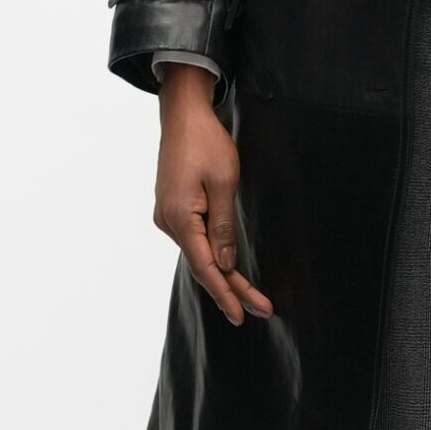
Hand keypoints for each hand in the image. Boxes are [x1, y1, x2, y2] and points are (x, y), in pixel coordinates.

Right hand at [153, 66, 274, 324]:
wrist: (183, 114)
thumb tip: (226, 264)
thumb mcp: (224, 183)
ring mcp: (168, 217)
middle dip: (232, 290)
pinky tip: (228, 272)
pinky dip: (213, 257)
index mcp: (179, 218)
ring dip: (224, 275)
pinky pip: (195, 241)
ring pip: (200, 255)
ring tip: (252, 297)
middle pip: (204, 265)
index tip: (243, 315)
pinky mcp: (174, 210)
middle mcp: (168, 222)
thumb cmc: (206, 143)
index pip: (206, 267)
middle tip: (261, 310)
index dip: (226, 293)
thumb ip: (224, 226)